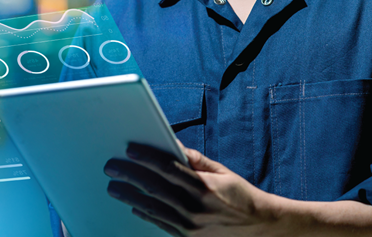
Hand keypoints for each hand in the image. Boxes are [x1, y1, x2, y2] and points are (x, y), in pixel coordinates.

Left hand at [104, 143, 277, 235]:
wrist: (260, 228)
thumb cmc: (240, 195)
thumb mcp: (222, 172)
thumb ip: (195, 159)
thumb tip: (172, 144)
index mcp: (203, 187)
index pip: (167, 168)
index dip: (146, 157)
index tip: (129, 149)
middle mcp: (195, 207)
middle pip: (153, 188)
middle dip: (129, 176)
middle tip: (111, 167)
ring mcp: (190, 226)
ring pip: (152, 208)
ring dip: (129, 196)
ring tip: (113, 187)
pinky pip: (161, 224)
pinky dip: (145, 213)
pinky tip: (133, 205)